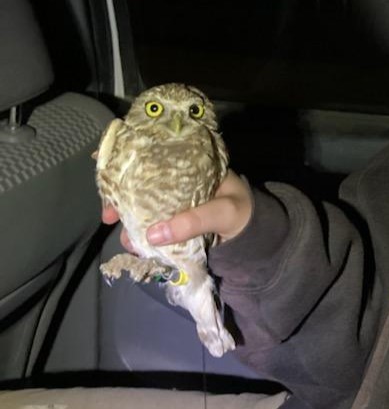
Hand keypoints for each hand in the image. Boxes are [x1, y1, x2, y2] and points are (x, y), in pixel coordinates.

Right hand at [101, 170, 252, 248]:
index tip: (111, 184)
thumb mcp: (223, 212)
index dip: (130, 171)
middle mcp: (180, 184)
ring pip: (146, 211)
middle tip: (110, 217)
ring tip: (130, 239)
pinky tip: (139, 247)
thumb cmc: (243, 213)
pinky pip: (155, 229)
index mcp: (192, 169)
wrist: (258, 237)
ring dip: (132, 223)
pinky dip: (144, 237)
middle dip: (123, 201)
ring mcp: (177, 206)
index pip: (156, 162)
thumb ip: (193, 221)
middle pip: (143, 188)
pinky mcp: (177, 227)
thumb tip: (152, 234)